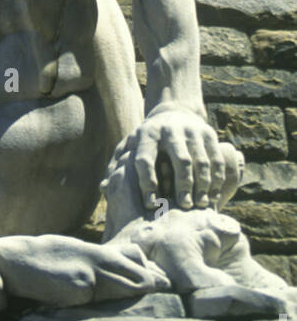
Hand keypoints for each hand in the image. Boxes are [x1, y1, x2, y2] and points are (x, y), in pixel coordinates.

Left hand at [112, 107, 242, 210]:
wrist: (174, 113)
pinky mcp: (209, 134)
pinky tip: (213, 196)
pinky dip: (217, 180)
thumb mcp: (130, 146)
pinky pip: (216, 160)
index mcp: (146, 134)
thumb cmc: (147, 140)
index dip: (146, 183)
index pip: (145, 159)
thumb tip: (103, 188)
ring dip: (203, 186)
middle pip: (181, 160)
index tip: (152, 205)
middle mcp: (170, 130)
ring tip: (201, 205)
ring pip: (202, 161)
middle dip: (183, 185)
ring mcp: (192, 131)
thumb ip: (117, 165)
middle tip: (184, 206)